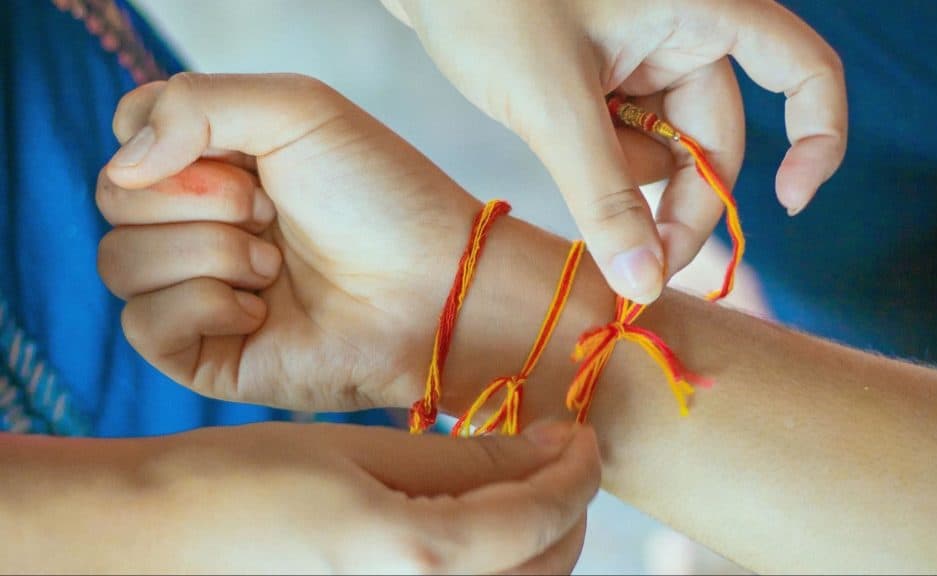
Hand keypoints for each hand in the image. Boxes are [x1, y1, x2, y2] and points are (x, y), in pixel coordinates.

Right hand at [28, 420, 599, 573]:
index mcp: (421, 557)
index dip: (578, 471)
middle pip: (546, 569)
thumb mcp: (358, 453)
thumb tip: (548, 450)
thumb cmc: (242, 483)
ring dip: (538, 546)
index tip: (581, 434)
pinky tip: (470, 531)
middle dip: (567, 511)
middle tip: (555, 457)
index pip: (543, 517)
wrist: (150, 544)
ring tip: (518, 491)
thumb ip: (463, 460)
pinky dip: (493, 570)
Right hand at [98, 73, 484, 411]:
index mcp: (219, 166)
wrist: (434, 288)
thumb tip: (123, 166)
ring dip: (208, 253)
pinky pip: (141, 325)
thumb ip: (192, 104)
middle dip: (199, 200)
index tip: (247, 158)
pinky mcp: (205, 355)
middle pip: (115, 200)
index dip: (170, 143)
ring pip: (119, 262)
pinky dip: (203, 306)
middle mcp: (202, 226)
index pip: (130, 143)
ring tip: (276, 266)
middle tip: (273, 213)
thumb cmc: (381, 198)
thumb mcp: (296, 109)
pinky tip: (262, 310)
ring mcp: (200, 292)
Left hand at [382, 0, 846, 301]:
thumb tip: (645, 284)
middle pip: (714, 141)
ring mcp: (641, 56)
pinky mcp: (601, 76)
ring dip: (614, 172)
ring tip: (555, 131)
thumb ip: (604, 197)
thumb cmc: (484, 0)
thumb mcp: (553, 103)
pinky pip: (618, 141)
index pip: (804, 71)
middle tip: (633, 271)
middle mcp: (685, 31)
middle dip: (675, 205)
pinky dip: (590, 157)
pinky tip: (546, 125)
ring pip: (659, 150)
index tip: (787, 206)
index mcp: (705, 9)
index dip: (817, 140)